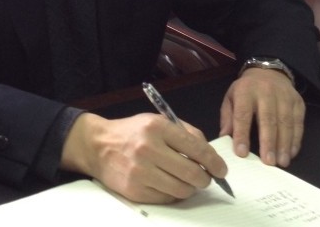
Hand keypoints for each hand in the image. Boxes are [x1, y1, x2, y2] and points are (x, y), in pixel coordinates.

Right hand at [60, 112, 227, 203]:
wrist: (98, 145)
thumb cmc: (131, 132)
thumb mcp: (156, 121)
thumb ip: (184, 133)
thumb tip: (208, 154)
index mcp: (157, 127)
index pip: (195, 147)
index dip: (213, 161)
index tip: (221, 169)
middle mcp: (148, 148)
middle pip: (192, 173)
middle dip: (205, 178)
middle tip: (205, 178)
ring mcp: (141, 171)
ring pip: (182, 189)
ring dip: (190, 188)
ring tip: (185, 180)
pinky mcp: (135, 190)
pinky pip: (167, 198)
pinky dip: (172, 193)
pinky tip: (167, 182)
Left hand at [219, 68, 304, 167]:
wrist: (268, 71)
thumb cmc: (246, 90)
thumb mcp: (231, 97)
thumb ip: (228, 117)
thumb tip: (224, 137)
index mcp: (245, 91)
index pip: (243, 114)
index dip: (242, 134)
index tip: (241, 153)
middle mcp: (265, 92)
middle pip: (268, 119)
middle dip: (268, 142)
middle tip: (268, 162)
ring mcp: (284, 97)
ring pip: (285, 122)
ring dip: (284, 144)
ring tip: (281, 162)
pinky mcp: (298, 102)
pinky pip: (298, 123)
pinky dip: (296, 140)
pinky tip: (291, 153)